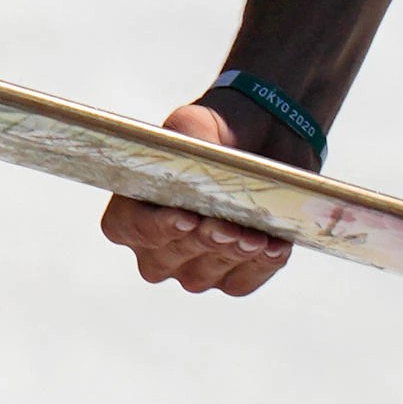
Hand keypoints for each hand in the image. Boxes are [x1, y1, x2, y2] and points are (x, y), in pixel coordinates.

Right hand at [98, 100, 307, 297]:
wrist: (267, 135)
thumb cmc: (220, 129)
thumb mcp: (198, 122)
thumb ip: (190, 136)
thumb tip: (201, 162)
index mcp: (134, 205)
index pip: (127, 227)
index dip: (153, 227)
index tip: (186, 217)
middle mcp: (156, 245)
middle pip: (167, 258)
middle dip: (201, 242)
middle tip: (228, 227)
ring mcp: (192, 266)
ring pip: (202, 275)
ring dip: (231, 254)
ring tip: (256, 235)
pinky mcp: (231, 276)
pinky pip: (240, 281)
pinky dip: (259, 265)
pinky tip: (275, 246)